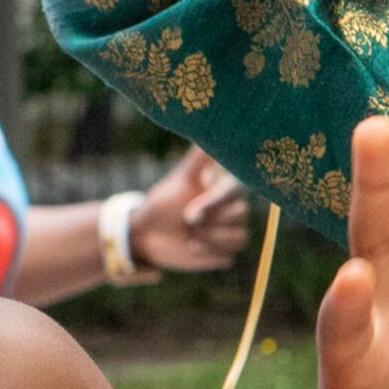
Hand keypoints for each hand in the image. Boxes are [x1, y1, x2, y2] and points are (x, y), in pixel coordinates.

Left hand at [133, 147, 249, 275]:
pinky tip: (190, 247)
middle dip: (210, 222)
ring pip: (238, 238)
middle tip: (185, 221)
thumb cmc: (164, 202)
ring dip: (210, 239)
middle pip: (240, 216)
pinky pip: (227, 256)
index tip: (190, 212)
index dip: (214, 202)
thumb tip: (208, 132)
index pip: (235, 189)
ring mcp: (230, 231)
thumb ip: (198, 159)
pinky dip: (207, 254)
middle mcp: (233, 208)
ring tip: (188, 236)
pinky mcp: (223, 253)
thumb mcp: (180, 180)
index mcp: (225, 187)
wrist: (148, 233)